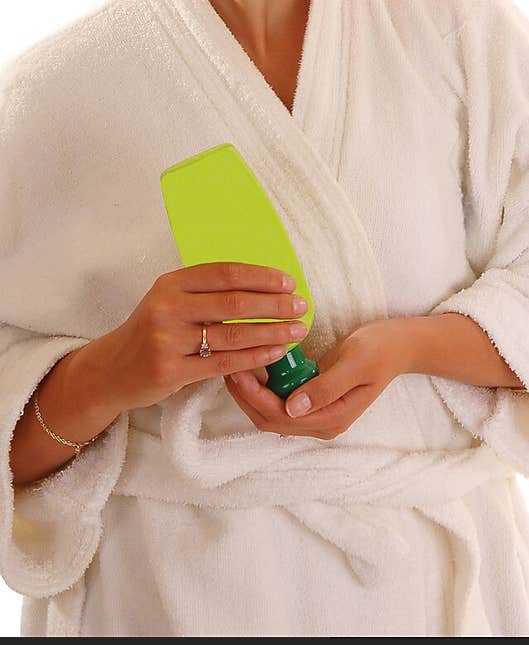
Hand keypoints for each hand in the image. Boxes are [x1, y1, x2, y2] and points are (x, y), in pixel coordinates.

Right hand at [103, 261, 309, 409]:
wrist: (111, 370)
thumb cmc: (152, 331)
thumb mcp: (170, 301)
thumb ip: (206, 293)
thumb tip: (264, 287)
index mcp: (171, 283)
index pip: (225, 273)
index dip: (261, 277)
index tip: (289, 282)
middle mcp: (167, 307)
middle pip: (233, 303)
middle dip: (274, 305)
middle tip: (301, 306)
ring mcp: (167, 340)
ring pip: (231, 336)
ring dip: (271, 333)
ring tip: (297, 331)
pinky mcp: (170, 371)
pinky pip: (222, 364)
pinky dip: (254, 358)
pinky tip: (275, 353)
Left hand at [223, 318, 411, 439]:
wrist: (398, 345)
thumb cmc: (379, 349)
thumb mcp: (355, 362)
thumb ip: (326, 386)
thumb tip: (294, 407)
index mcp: (331, 419)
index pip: (281, 417)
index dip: (255, 397)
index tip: (239, 370)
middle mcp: (320, 423)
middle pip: (270, 419)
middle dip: (246, 396)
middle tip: (229, 364)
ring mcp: (315, 414)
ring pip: (271, 412)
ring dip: (251, 392)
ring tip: (235, 363)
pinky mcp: (311, 401)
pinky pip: (279, 400)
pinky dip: (262, 386)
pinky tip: (253, 364)